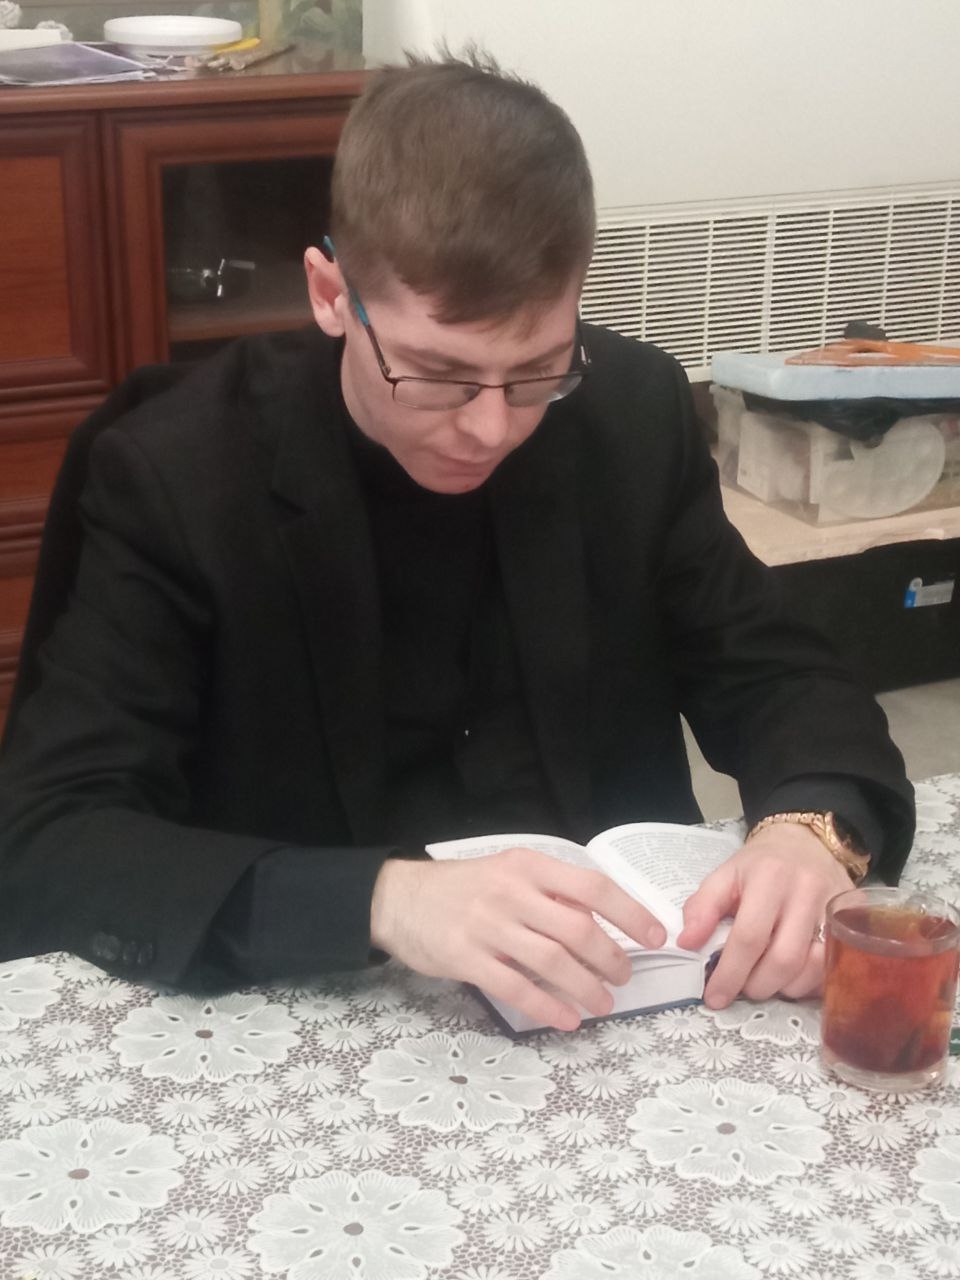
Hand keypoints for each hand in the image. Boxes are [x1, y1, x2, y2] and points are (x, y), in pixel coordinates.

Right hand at [370, 849, 665, 1031]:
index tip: (654, 935)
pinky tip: (567, 1019)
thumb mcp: (508, 872)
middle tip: (624, 977)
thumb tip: (600, 922)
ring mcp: (488, 926)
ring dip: (587, 988)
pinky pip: (517, 988)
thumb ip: (549, 892)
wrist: (398, 899)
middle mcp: (511, 892)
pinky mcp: (466, 959)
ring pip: (553, 962)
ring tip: (603, 1004)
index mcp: (527, 866)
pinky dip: (549, 1007)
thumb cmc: (462, 887)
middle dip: (611, 959)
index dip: (630, 912)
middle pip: (578, 929)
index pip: (592, 886)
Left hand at [677, 824, 853, 1008]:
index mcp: (770, 877)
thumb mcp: (725, 875)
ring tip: (765, 980)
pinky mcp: (854, 922)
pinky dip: (809, 983)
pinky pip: (833, 968)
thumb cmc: (761, 865)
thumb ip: (702, 907)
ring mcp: (836, 909)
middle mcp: (807, 892)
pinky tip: (792, 977)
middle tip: (742, 989)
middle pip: (783, 959)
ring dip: (784, 988)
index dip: (729, 973)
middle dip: (757, 985)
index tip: (713, 997)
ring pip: (812, 969)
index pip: (749, 937)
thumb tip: (686, 944)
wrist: (807, 842)